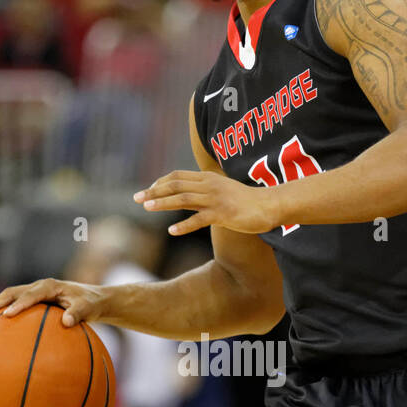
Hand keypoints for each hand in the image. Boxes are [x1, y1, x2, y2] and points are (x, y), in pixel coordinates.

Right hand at [0, 278, 107, 326]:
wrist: (94, 299)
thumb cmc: (92, 304)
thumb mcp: (89, 308)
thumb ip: (79, 313)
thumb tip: (67, 323)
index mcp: (50, 286)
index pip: (31, 294)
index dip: (19, 304)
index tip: (8, 314)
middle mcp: (39, 287)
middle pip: (12, 292)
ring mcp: (35, 293)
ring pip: (10, 297)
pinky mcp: (34, 302)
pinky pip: (15, 306)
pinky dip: (3, 314)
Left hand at [134, 168, 278, 234]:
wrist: (269, 205)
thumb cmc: (246, 200)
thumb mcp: (224, 189)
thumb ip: (207, 189)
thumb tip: (190, 194)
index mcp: (208, 178)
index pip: (178, 176)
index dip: (160, 182)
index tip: (148, 190)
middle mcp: (209, 185)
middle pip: (175, 185)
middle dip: (154, 191)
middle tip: (136, 198)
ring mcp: (215, 199)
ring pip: (183, 199)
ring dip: (162, 203)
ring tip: (146, 208)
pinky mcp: (222, 214)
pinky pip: (198, 220)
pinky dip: (183, 225)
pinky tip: (171, 231)